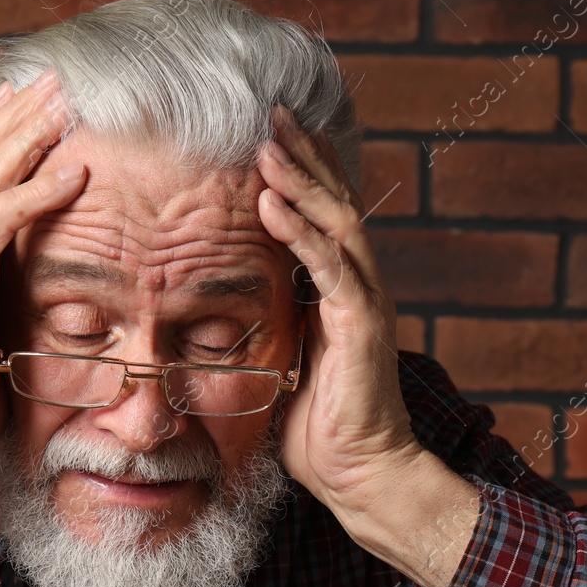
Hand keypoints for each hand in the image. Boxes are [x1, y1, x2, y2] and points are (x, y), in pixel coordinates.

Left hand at [256, 105, 477, 586]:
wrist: (362, 474)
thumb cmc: (319, 428)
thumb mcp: (285, 362)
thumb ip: (270, 326)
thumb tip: (222, 311)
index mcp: (341, 292)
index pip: (323, 216)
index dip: (301, 172)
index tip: (268, 134)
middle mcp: (359, 287)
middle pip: (334, 203)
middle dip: (303, 155)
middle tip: (272, 111)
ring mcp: (365, 303)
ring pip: (336, 222)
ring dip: (300, 180)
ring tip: (268, 143)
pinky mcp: (359, 326)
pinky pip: (329, 267)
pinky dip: (300, 231)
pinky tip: (272, 202)